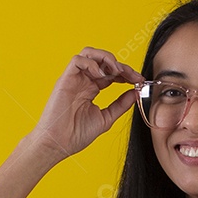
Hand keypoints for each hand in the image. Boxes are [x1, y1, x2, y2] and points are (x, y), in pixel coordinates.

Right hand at [28, 47, 144, 159]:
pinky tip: (102, 76)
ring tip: (117, 71)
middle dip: (121, 65)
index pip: (111, 72)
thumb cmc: (76, 134)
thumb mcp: (106, 118)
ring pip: (89, 54)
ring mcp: (74, 79)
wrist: (58, 144)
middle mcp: (83, 81)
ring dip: (106, 58)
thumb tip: (135, 93)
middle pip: (103, 61)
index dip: (126, 73)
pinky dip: (92, 63)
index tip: (139, 81)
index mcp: (92, 89)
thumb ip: (120, 105)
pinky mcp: (65, 80)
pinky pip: (77, 60)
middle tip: (133, 77)